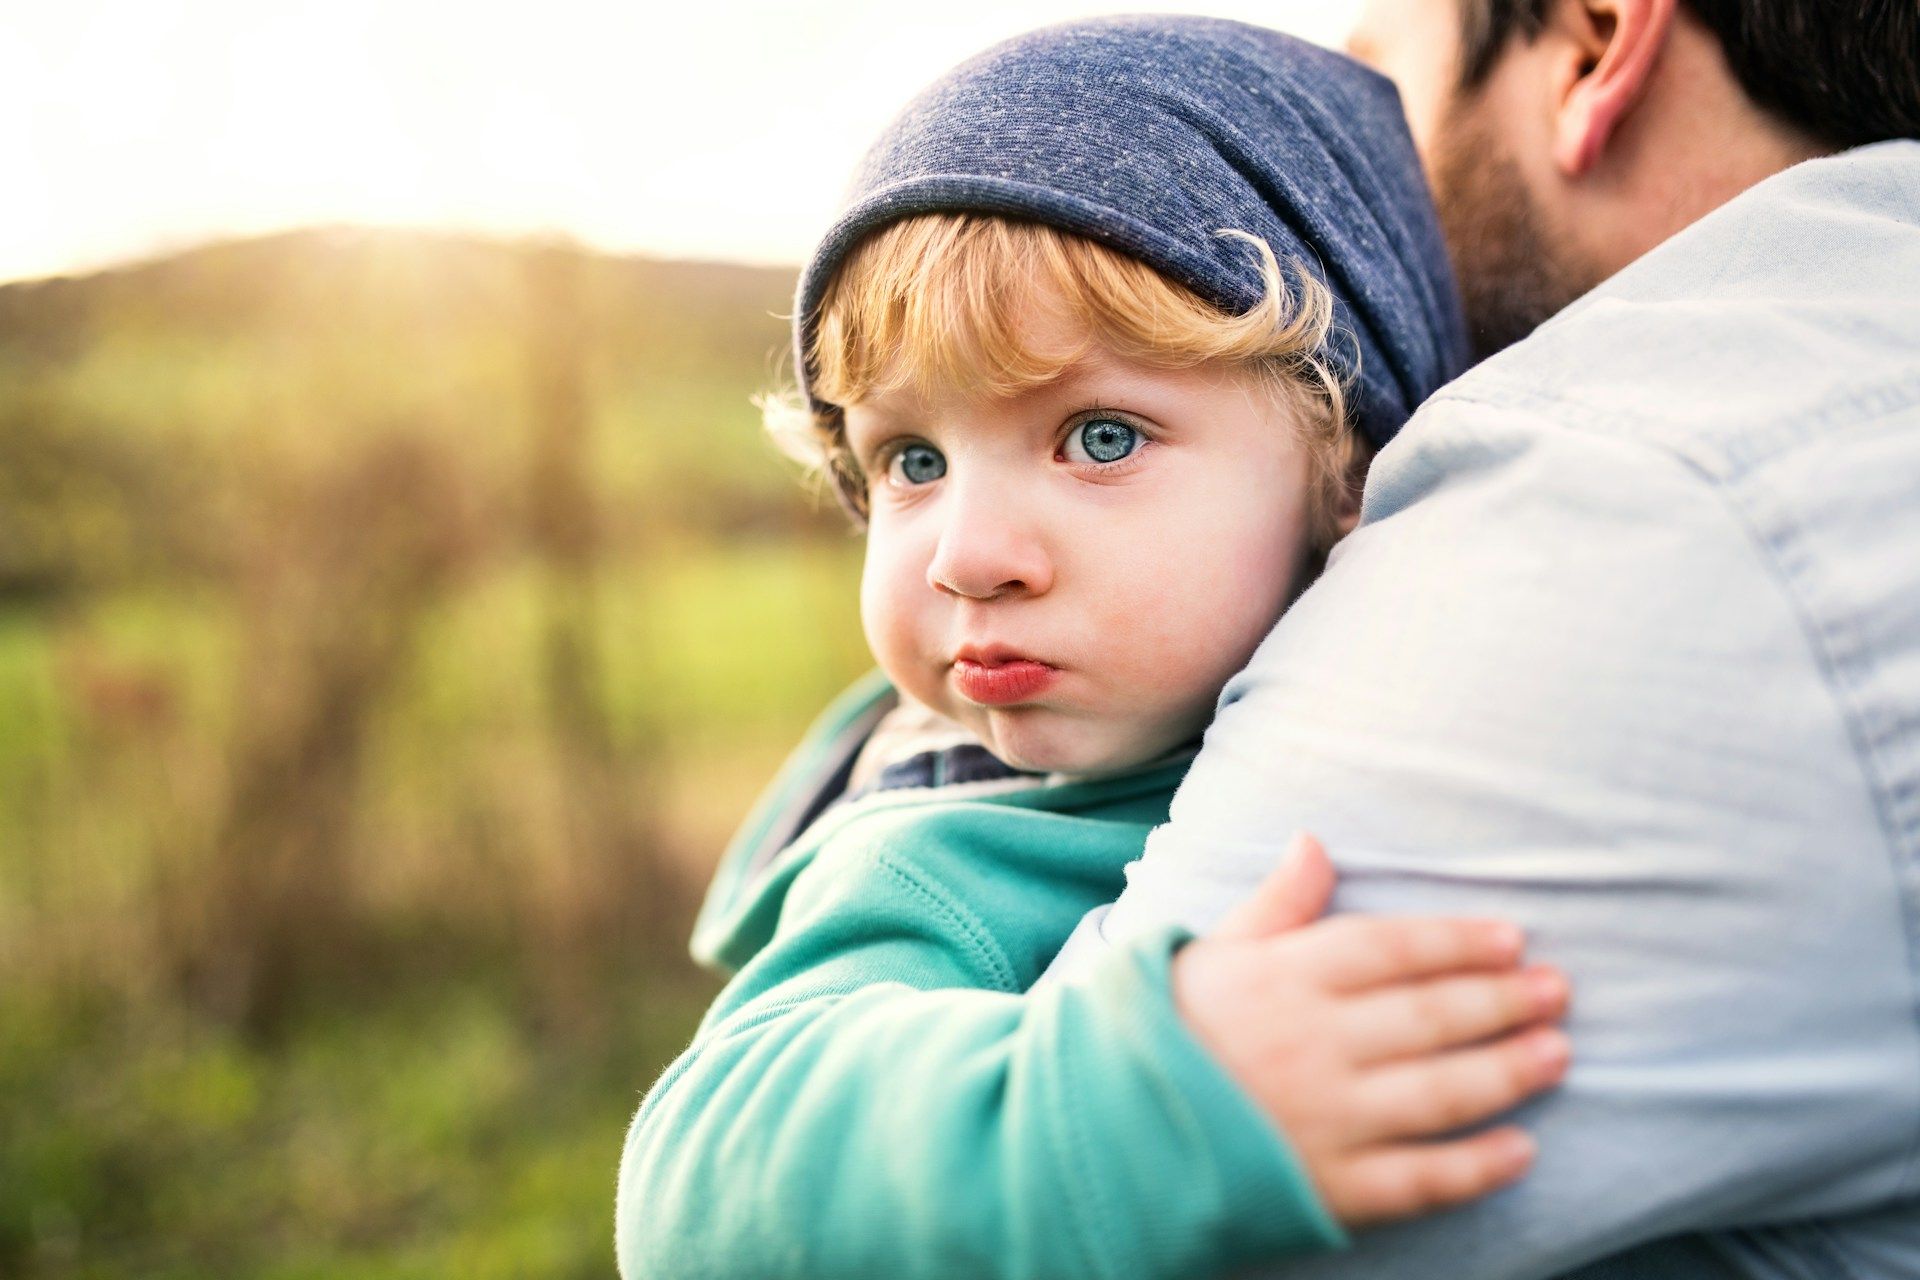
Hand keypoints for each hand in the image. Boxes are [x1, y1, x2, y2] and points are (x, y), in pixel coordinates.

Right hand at [1171, 833, 1569, 1225]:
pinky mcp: (1326, 1189)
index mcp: (1283, 979)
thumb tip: (1315, 842)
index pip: (1391, 949)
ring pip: (1438, 1093)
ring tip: (1558, 1053)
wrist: (1100, 1131)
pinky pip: (1417, 1181)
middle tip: (1559, 990)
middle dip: (1503, 1000)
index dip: (1458, 941)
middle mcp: (1312, 1044)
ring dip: (1507, 1071)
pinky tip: (1522, 1152)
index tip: (1513, 938)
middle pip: (1430, 1015)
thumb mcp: (1209, 952)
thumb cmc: (1158, 1030)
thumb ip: (1275, 904)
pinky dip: (1475, 1169)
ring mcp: (1323, 1120)